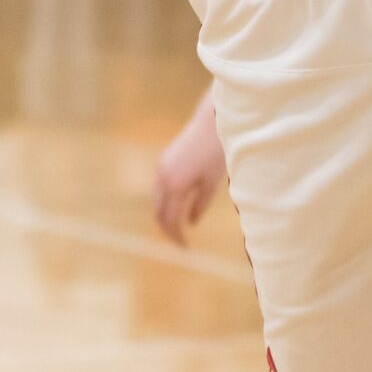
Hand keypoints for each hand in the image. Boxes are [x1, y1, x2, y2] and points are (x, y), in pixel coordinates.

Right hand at [152, 108, 227, 246]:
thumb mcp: (211, 184)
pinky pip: (159, 187)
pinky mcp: (163, 160)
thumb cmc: (216, 154)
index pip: (170, 220)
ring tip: (178, 228)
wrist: (211, 123)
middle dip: (167, 229)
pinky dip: (165, 201)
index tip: (185, 248)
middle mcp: (162, 177)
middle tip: (180, 243)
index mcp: (174, 185)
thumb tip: (190, 224)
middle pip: (158, 212)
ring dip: (164, 215)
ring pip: (156, 200)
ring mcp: (161, 167)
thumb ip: (199, 206)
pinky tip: (177, 207)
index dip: (176, 237)